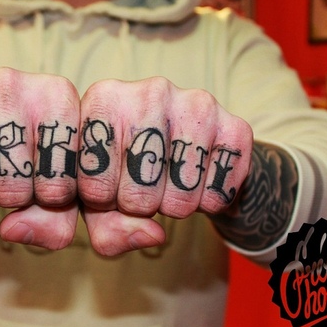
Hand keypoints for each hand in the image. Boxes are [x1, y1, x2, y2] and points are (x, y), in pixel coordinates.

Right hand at [0, 67, 81, 249]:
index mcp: (59, 95)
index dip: (54, 201)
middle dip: (15, 199)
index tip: (50, 184)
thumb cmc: (32, 160)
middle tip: (14, 177)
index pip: (60, 182)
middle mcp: (12, 82)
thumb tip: (11, 230)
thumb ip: (55, 222)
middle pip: (14, 187)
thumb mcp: (60, 191)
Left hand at [77, 77, 252, 254]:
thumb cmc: (124, 169)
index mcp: (102, 99)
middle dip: (136, 208)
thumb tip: (154, 235)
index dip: (99, 204)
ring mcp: (194, 103)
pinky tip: (197, 179)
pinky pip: (217, 198)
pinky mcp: (234, 125)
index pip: (92, 188)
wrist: (182, 145)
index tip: (103, 185)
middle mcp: (148, 91)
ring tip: (167, 180)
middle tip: (139, 184)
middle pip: (135, 198)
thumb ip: (106, 230)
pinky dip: (207, 204)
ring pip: (178, 201)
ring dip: (172, 207)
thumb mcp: (97, 200)